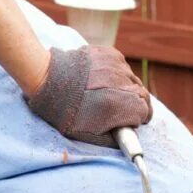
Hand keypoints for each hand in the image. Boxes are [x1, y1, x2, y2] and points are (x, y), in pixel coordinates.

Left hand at [26, 45, 152, 146]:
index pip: (146, 113)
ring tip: (104, 94)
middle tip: (121, 109)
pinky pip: (121, 67)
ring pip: (132, 80)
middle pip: (143, 95)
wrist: (46, 79)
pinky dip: (115, 74)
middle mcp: (125, 84)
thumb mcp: (88, 134)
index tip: (132, 121)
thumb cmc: (64, 111)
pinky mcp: (110, 54)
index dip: (139, 119)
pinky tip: (98, 80)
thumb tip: (127, 137)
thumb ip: (113, 138)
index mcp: (124, 105)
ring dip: (125, 88)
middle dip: (135, 104)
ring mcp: (119, 66)